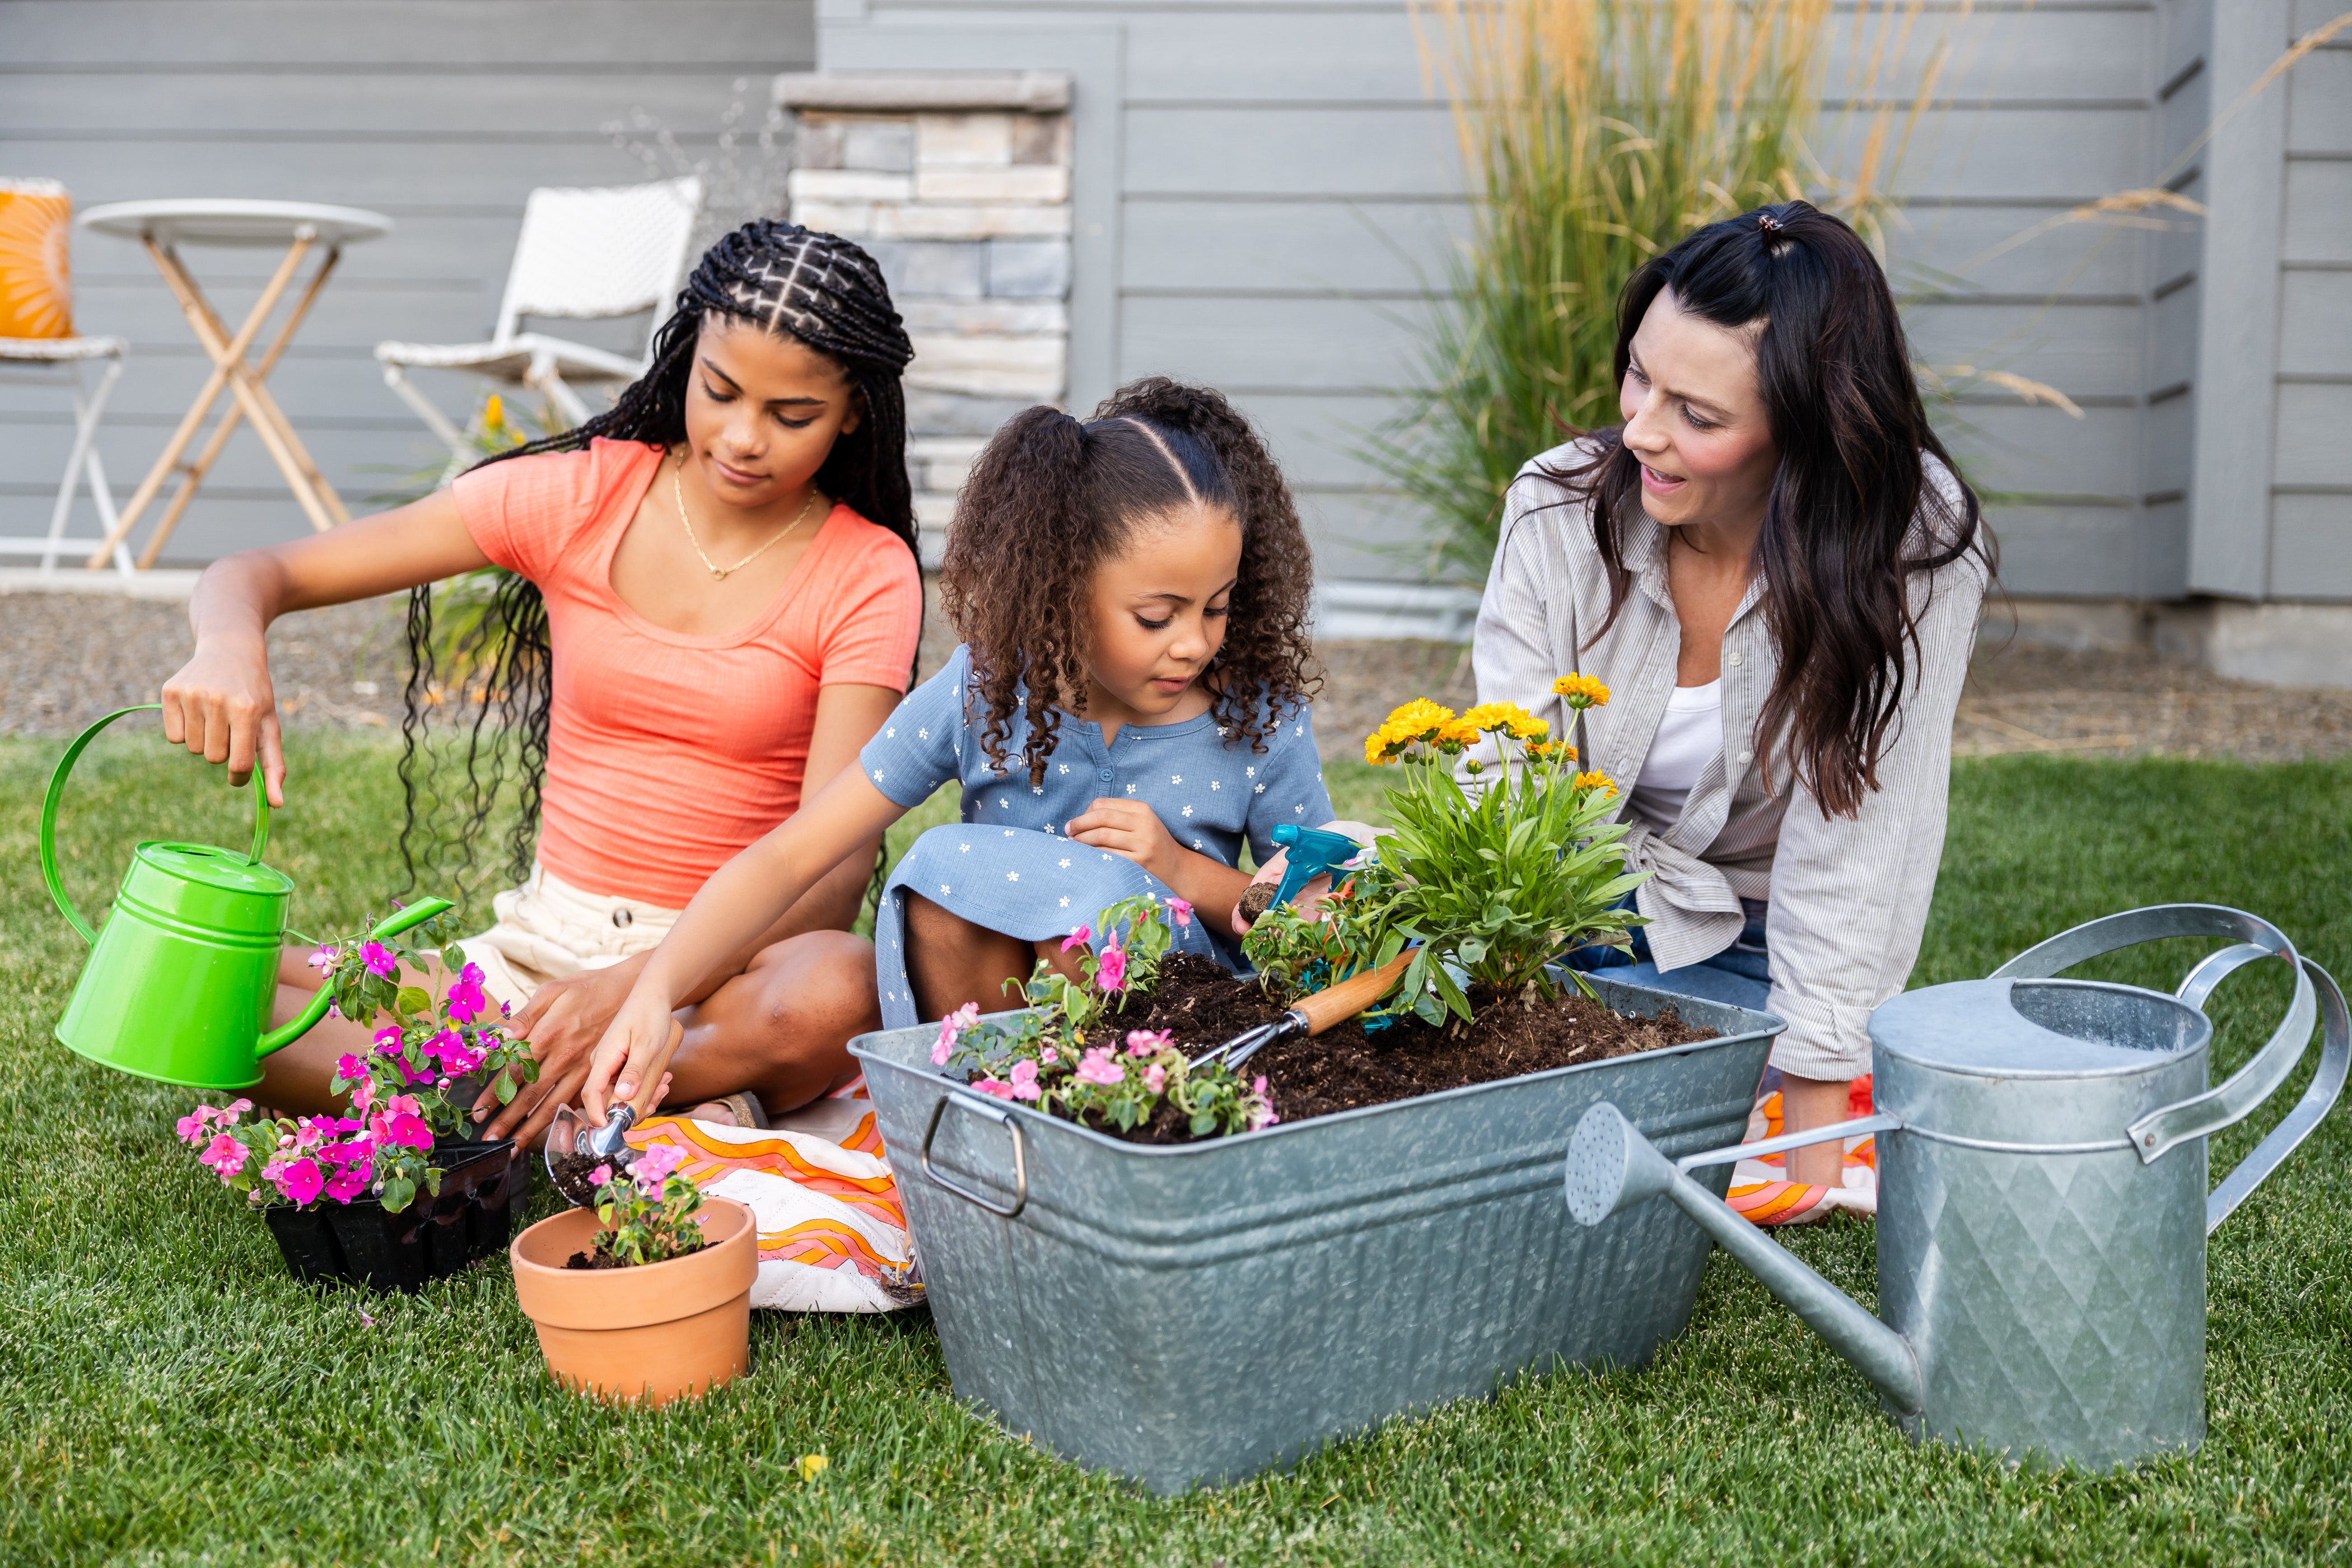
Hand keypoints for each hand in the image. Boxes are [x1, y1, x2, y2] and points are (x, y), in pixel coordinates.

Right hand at [161, 632, 286, 805]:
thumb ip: (274, 766)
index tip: (241, 771)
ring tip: (215, 715)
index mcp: (247, 710)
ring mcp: (192, 694)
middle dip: (224, 750)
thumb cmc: (255, 694)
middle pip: (214, 758)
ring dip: (205, 741)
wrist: (230, 649)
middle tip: (231, 726)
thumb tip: (276, 805)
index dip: (240, 776)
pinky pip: (173, 737)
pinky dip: (184, 731)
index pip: (239, 766)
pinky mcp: (170, 692)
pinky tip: (198, 709)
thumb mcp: (270, 725)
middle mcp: (218, 700)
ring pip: (193, 749)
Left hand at [474, 960, 643, 1145]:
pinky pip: (577, 1103)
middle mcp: (565, 1056)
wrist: (630, 990)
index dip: (494, 1095)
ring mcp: (583, 1069)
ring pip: (553, 1105)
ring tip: (514, 1147)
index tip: (478, 1113)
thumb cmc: (587, 989)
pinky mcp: (597, 1075)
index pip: (514, 1072)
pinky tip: (550, 1135)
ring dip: (531, 1129)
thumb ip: (526, 1014)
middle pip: (530, 1096)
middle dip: (507, 1121)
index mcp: (549, 1034)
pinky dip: (563, 1121)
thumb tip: (502, 1035)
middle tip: (490, 1140)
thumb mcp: (553, 990)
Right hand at [581, 991, 687, 1126]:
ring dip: (643, 1098)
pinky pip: (628, 1084)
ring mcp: (611, 1065)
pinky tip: (664, 1080)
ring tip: (665, 1085)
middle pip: (608, 1100)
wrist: (653, 995)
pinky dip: (646, 1087)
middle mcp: (602, 1064)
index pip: (591, 1095)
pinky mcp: (621, 1064)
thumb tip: (622, 1098)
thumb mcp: (647, 1044)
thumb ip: (635, 1071)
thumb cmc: (650, 1015)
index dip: (599, 1116)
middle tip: (657, 1101)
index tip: (615, 1130)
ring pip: (621, 1095)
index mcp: (603, 1059)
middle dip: (632, 1109)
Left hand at [1064, 797, 1180, 881]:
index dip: (1083, 814)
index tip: (1073, 824)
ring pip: (1102, 836)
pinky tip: (1087, 857)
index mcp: (1142, 809)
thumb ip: (1116, 816)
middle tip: (1068, 833)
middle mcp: (1144, 823)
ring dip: (1082, 841)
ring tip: (1074, 845)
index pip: (1103, 805)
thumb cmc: (1152, 843)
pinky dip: (1093, 855)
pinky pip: (1108, 855)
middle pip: (1101, 817)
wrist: (1177, 868)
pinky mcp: (1140, 862)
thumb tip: (1079, 820)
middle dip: (1079, 825)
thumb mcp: (1141, 822)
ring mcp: (1143, 843)